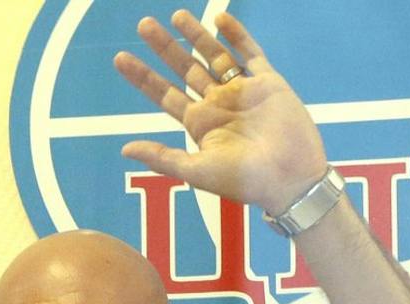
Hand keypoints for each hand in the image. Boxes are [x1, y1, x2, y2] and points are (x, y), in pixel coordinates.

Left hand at [114, 12, 328, 214]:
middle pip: (185, 68)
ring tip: (176, 15)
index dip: (143, 76)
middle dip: (165, 47)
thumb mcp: (196, 170)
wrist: (289, 178)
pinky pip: (251, 53)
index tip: (120, 58)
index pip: (164, 94)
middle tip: (143, 24)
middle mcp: (218, 103)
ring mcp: (242, 90)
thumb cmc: (243, 181)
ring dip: (196, 35)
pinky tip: (220, 19)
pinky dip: (237, 35)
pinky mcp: (269, 82)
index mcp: (199, 123)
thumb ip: (162, 157)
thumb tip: (124, 148)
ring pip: (214, 56)